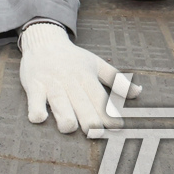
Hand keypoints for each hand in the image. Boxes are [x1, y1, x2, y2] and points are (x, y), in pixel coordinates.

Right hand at [18, 22, 136, 133]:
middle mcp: (70, 80)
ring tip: (68, 127)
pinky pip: (34, 98)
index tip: (116, 129)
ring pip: (59, 101)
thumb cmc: (72, 58)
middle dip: (88, 119)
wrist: (44, 40)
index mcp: (86, 76)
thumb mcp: (96, 64)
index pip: (100, 98)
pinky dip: (36, 108)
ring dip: (64, 115)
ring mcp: (51, 82)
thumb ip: (117, 80)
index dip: (108, 114)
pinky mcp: (33, 84)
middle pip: (81, 103)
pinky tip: (39, 118)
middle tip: (94, 133)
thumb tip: (139, 92)